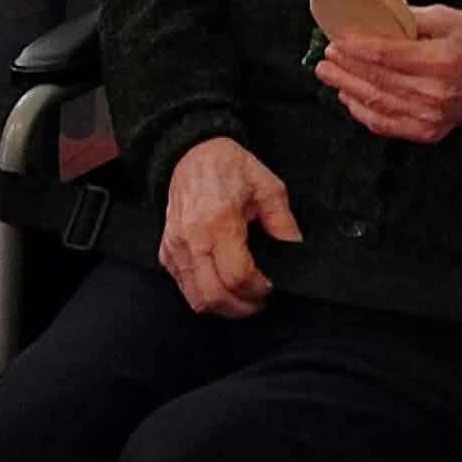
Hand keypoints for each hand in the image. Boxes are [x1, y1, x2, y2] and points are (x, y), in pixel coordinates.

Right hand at [158, 136, 301, 317]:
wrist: (193, 154)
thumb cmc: (230, 167)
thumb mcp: (268, 188)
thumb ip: (284, 224)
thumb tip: (296, 253)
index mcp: (220, 221)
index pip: (237, 276)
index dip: (258, 290)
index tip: (271, 286)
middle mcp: (193, 238)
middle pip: (214, 296)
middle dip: (242, 307)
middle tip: (259, 300)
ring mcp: (175, 247)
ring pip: (196, 299)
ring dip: (223, 307)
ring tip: (242, 297)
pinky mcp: (166, 252)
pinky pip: (184, 287)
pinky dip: (204, 295)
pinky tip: (222, 284)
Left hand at [313, 5, 461, 143]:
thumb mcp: (448, 18)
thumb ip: (409, 19)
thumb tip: (372, 19)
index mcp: (441, 61)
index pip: (386, 55)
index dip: (356, 48)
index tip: (337, 40)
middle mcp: (435, 93)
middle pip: (377, 80)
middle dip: (345, 68)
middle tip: (325, 57)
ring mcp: (431, 117)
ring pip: (378, 103)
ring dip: (348, 88)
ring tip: (329, 75)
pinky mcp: (428, 131)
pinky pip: (387, 124)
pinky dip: (364, 112)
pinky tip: (349, 98)